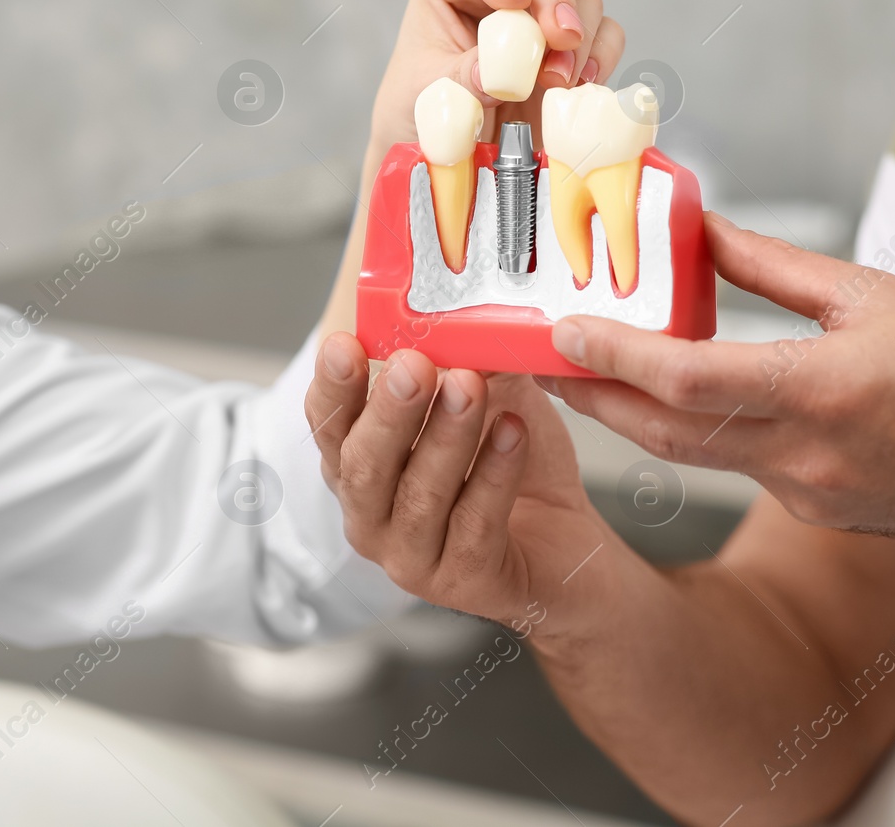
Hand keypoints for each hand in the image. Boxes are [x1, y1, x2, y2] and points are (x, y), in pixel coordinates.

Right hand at [305, 332, 628, 637]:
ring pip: (418, 497)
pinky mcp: (465, 583)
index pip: (327, 426)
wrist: (567, 540)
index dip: (332, 387)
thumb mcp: (487, 396)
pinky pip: (475, 526)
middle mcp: (372, 517)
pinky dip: (494, 475)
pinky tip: (513, 433)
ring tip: (470, 388)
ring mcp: (413, 558)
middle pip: (364, 465)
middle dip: (388, 412)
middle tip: (412, 366)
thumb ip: (467, 359)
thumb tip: (463, 311)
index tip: (345, 344)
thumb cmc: (511, 465)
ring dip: (445, 438)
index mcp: (361, 467)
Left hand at [369, 0, 624, 152]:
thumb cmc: (424, 107)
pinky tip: (581, 84)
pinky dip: (600, 56)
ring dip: (578, 36)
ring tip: (556, 81)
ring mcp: (544, 6)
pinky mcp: (575, 41)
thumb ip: (460, 79)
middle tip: (560, 37)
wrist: (448, 146)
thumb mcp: (426, 96)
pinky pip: (607, 32)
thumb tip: (496, 74)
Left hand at [544, 213, 894, 538]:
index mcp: (821, 390)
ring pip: (693, 454)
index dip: (612, 355)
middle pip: (663, 431)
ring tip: (589, 370)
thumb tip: (700, 231)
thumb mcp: (874, 293)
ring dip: (635, 414)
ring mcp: (806, 494)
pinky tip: (682, 398)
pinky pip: (738, 467)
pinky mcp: (815, 511)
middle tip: (542, 357)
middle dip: (594, 394)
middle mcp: (803, 455)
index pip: (685, 379)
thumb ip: (772, 267)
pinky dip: (697, 432)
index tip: (560, 329)